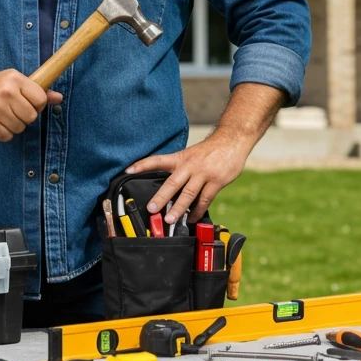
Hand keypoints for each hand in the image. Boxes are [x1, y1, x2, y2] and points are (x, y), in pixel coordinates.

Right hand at [0, 68, 62, 141]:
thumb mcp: (14, 82)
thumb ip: (38, 91)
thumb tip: (59, 98)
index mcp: (14, 79)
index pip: (40, 100)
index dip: (37, 105)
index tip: (27, 103)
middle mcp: (5, 93)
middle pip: (32, 117)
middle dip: (25, 117)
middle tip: (14, 111)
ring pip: (20, 128)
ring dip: (14, 126)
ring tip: (4, 116)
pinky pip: (7, 137)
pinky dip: (4, 134)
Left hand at [127, 131, 250, 224]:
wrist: (232, 140)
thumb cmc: (210, 150)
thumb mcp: (192, 154)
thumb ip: (181, 169)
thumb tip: (169, 188)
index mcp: (181, 158)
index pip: (157, 160)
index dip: (142, 165)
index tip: (128, 171)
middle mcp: (190, 165)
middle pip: (172, 183)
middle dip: (161, 197)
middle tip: (151, 209)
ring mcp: (204, 174)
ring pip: (188, 194)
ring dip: (179, 208)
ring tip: (170, 220)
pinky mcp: (216, 181)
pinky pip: (205, 200)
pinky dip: (197, 211)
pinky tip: (192, 218)